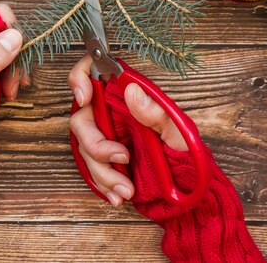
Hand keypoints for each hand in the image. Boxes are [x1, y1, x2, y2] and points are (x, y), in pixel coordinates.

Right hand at [67, 55, 186, 206]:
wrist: (187, 186)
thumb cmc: (185, 151)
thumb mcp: (177, 130)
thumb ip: (155, 111)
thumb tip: (132, 90)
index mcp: (126, 96)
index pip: (93, 71)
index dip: (80, 78)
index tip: (85, 98)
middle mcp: (111, 113)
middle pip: (82, 120)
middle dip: (96, 144)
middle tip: (123, 158)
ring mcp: (105, 136)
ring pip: (85, 149)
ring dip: (103, 172)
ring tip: (127, 188)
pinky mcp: (104, 160)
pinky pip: (92, 170)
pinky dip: (104, 184)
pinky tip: (118, 195)